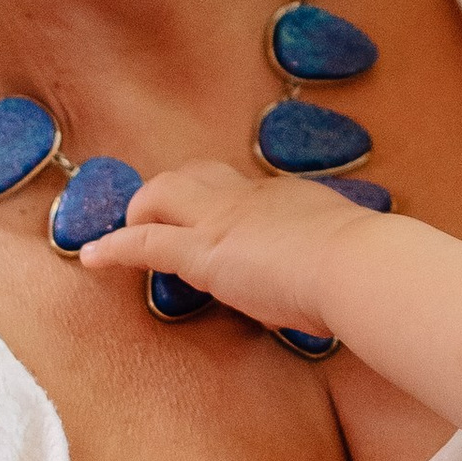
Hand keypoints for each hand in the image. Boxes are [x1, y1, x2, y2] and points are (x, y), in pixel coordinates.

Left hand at [84, 159, 375, 336]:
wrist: (359, 266)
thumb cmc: (369, 269)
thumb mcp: (354, 256)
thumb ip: (339, 262)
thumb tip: (345, 285)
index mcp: (290, 196)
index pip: (244, 192)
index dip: (221, 208)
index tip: (219, 228)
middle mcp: (251, 196)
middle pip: (195, 175)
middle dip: (171, 196)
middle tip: (160, 223)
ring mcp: (223, 219)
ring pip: (162, 196)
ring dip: (141, 215)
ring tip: (123, 239)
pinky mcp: (202, 252)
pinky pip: (144, 243)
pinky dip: (114, 248)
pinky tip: (92, 258)